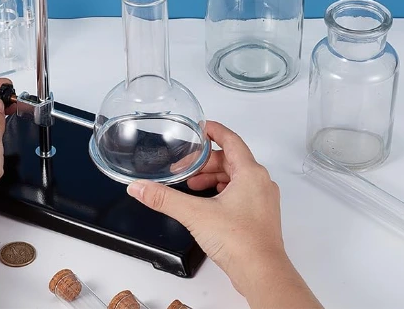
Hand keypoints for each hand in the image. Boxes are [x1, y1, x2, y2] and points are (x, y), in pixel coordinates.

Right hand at [127, 121, 287, 296]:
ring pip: (235, 176)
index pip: (231, 139)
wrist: (262, 274)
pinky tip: (208, 203)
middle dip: (205, 162)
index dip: (213, 131)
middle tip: (185, 167)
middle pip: (230, 159)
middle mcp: (260, 182)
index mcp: (250, 172)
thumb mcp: (195, 214)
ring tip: (193, 185)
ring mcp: (263, 199)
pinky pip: (240, 193)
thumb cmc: (241, 242)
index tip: (200, 128)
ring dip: (213, 177)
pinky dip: (222, 191)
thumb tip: (141, 188)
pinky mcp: (260, 216)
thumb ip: (164, 199)